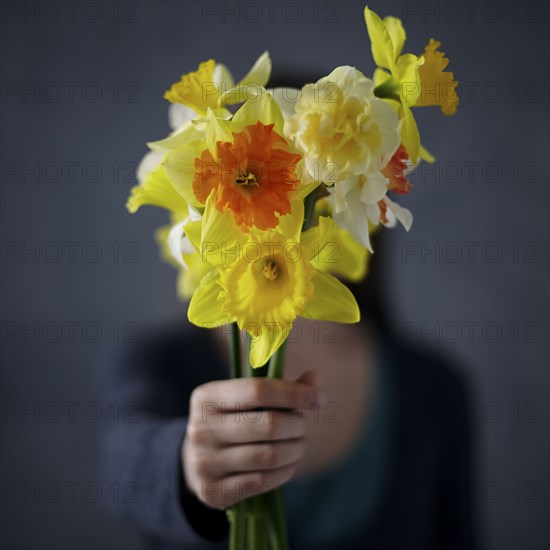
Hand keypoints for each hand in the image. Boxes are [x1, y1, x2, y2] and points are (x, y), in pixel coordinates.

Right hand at [182, 370, 323, 508]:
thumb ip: (279, 388)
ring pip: (269, 455)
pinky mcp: (213, 491)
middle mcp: (201, 428)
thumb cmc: (229, 421)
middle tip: (302, 425)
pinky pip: (262, 481)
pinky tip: (288, 465)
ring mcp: (204, 462)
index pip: (258, 390)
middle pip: (269, 425)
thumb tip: (315, 379)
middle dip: (297, 424)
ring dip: (295, 449)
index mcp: (207, 397)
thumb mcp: (244, 399)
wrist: (192, 462)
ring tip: (299, 445)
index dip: (294, 393)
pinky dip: (285, 472)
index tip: (319, 398)